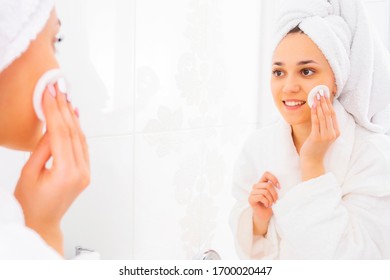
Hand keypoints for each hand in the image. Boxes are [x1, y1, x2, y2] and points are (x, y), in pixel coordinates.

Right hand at [14, 83, 89, 254]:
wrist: (41, 222)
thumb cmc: (29, 202)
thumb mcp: (29, 173)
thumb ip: (43, 148)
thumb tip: (52, 125)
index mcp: (66, 173)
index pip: (61, 133)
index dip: (54, 110)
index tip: (49, 92)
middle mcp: (81, 172)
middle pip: (74, 133)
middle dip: (64, 108)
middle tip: (57, 88)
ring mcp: (86, 173)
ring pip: (81, 138)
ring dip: (72, 116)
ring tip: (64, 97)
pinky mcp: (85, 173)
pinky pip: (82, 146)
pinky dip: (77, 130)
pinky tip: (73, 116)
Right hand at [248, 171, 279, 235]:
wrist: (264, 216)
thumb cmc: (270, 204)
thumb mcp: (273, 195)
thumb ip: (274, 188)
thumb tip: (280, 186)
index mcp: (261, 183)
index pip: (266, 174)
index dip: (273, 179)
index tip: (279, 187)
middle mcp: (256, 186)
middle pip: (268, 185)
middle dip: (274, 194)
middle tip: (276, 201)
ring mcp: (252, 192)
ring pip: (265, 192)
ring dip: (271, 199)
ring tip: (271, 204)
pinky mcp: (250, 199)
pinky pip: (261, 197)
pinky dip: (266, 202)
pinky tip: (267, 205)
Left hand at [299, 94, 339, 180]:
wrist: (312, 160)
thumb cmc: (315, 147)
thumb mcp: (323, 135)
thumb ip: (324, 125)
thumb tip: (320, 110)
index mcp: (336, 132)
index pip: (333, 115)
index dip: (329, 104)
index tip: (325, 95)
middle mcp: (332, 133)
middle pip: (329, 114)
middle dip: (324, 101)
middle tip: (320, 92)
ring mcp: (325, 136)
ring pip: (323, 116)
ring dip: (319, 105)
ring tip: (316, 96)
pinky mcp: (317, 137)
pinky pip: (316, 122)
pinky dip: (314, 113)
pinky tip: (312, 106)